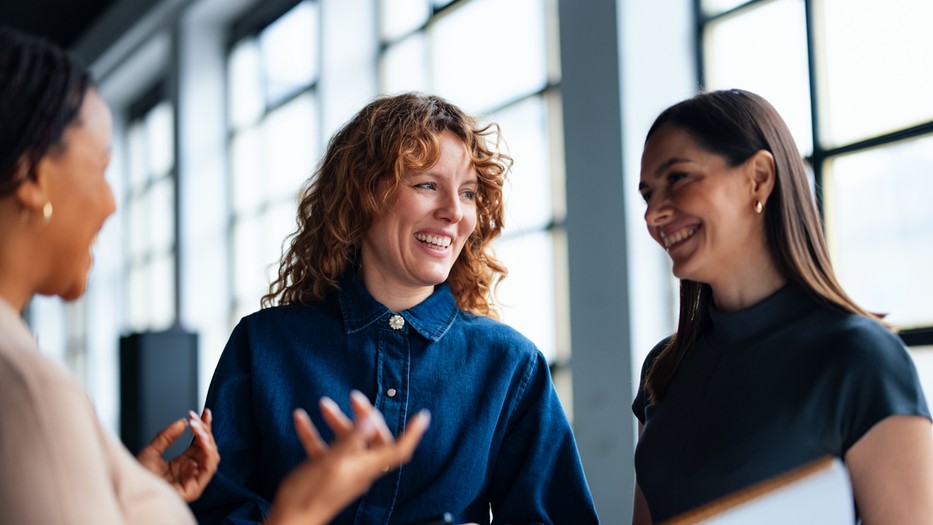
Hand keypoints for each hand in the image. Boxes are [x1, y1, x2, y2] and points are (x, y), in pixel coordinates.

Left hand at [136, 408, 219, 501]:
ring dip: (207, 438)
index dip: (203, 427)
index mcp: (182, 463)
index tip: (204, 412)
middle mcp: (191, 470)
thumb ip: (166, 437)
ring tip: (197, 427)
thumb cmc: (139, 479)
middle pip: (208, 447)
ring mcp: (194, 479)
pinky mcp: (195, 487)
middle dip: (205, 429)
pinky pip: (209, 468)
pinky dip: (208, 452)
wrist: (132, 493)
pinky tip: (201, 440)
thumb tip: (182, 422)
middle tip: (196, 417)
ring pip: (212, 456)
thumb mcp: (151, 451)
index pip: (200, 443)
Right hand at [266, 391, 429, 524]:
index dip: (412, 433)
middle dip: (364, 416)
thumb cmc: (311, 494)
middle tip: (353, 397)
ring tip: (323, 404)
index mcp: (365, 467)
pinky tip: (300, 420)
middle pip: (372, 439)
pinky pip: (324, 449)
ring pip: (346, 441)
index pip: (398, 449)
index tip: (421, 416)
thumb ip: (352, 438)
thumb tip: (371, 418)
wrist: (288, 520)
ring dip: (336, 422)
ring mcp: (342, 471)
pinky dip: (315, 434)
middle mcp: (358, 469)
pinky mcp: (326, 473)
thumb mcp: (332, 461)